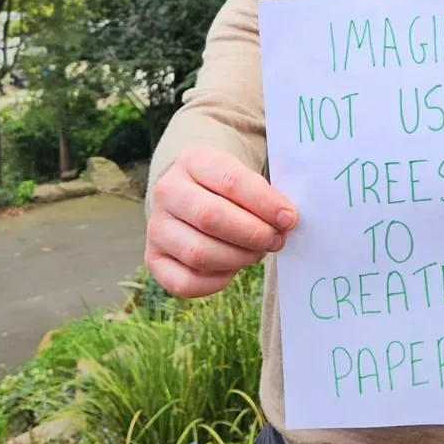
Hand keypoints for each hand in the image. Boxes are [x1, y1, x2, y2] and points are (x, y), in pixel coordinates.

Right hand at [145, 146, 298, 298]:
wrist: (192, 192)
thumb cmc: (228, 188)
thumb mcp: (243, 175)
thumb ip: (263, 195)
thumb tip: (285, 221)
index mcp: (193, 161)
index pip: (231, 182)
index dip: (264, 203)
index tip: (289, 218)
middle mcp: (167, 191)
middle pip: (211, 218)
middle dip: (253, 234)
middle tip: (276, 240)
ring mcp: (156, 226)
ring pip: (198, 253)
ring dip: (238, 258)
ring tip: (257, 253)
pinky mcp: (153, 258)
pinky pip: (184, 282)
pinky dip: (216, 281)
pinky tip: (232, 269)